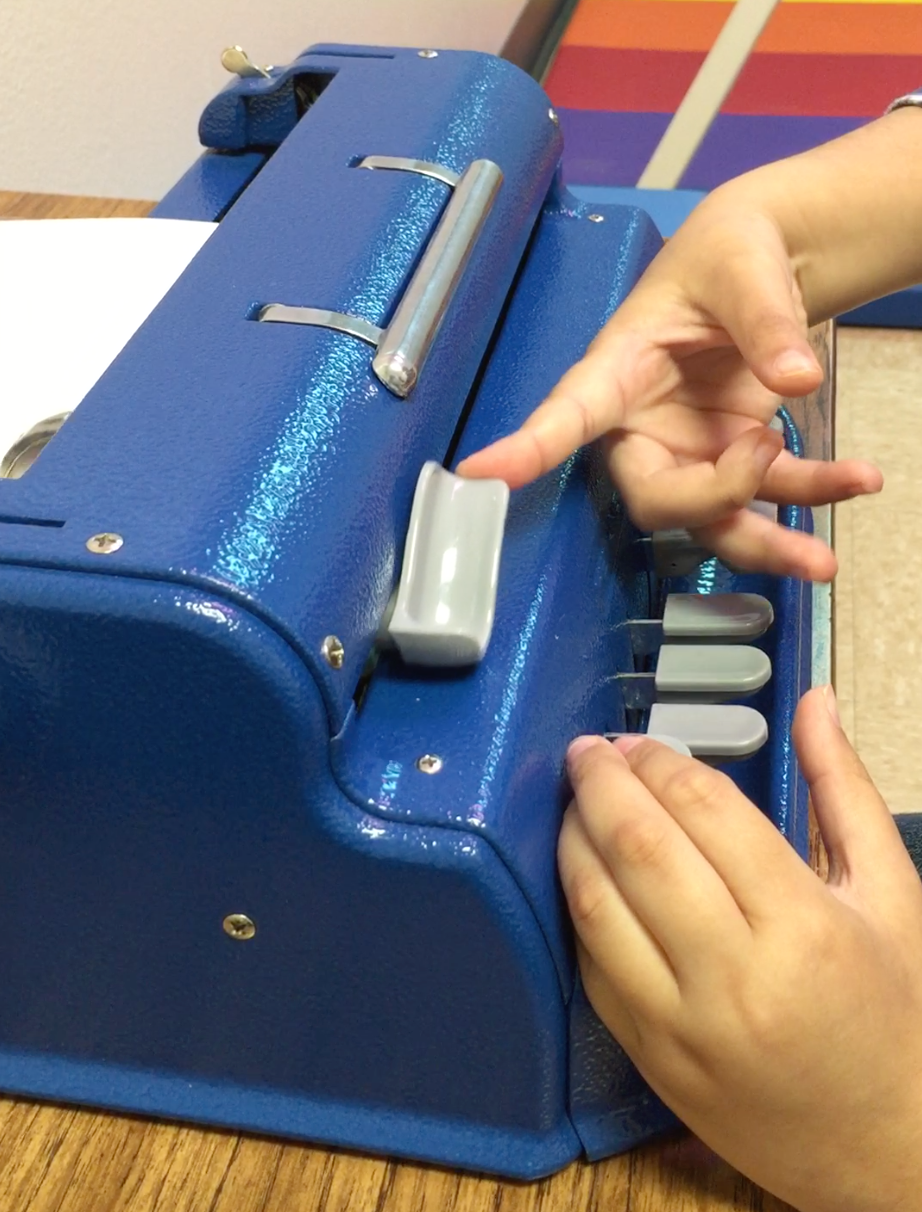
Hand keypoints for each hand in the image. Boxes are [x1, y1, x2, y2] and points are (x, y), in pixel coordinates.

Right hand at [458, 189, 881, 580]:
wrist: (769, 263)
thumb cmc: (728, 250)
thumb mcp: (743, 263)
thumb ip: (764, 317)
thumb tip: (795, 378)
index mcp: (620, 367)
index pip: (568, 412)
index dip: (528, 448)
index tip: (480, 474)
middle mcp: (643, 424)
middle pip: (654, 497)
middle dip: (711, 500)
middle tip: (763, 453)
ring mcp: (691, 448)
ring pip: (712, 520)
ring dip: (769, 542)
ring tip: (823, 555)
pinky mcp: (735, 455)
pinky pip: (771, 494)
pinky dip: (817, 494)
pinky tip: (860, 479)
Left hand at [560, 687, 921, 1211]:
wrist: (887, 1149)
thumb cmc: (894, 1015)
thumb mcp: (891, 894)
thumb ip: (843, 788)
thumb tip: (813, 701)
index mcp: (804, 925)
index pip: (706, 810)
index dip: (660, 761)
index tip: (637, 741)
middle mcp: (735, 975)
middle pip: (638, 847)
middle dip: (600, 783)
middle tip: (587, 752)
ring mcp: (683, 1023)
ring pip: (598, 906)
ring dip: (573, 839)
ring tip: (576, 802)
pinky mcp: (650, 1056)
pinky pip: (592, 966)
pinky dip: (578, 909)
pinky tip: (583, 874)